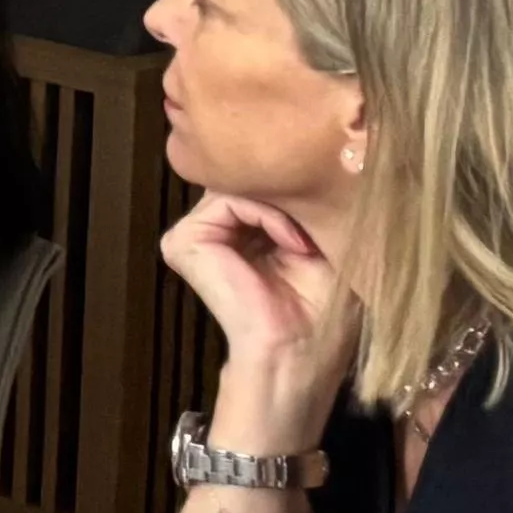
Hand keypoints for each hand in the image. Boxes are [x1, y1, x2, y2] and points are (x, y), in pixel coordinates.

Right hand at [164, 191, 358, 458]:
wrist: (301, 354)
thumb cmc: (322, 314)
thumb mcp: (323, 244)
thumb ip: (305, 204)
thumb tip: (305, 157)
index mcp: (242, 231)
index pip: (259, 179)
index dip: (295, 184)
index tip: (330, 209)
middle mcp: (212, 229)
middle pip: (245, 177)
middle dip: (287, 190)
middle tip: (320, 219)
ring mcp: (191, 235)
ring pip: (237, 183)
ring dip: (282, 206)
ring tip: (306, 242)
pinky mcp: (183, 243)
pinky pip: (226, 200)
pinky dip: (266, 214)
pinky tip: (292, 243)